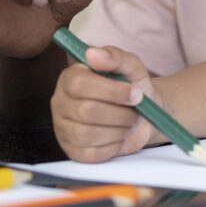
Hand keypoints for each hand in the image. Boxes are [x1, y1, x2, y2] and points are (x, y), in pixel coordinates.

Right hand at [51, 45, 156, 162]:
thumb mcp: (131, 67)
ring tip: (129, 122)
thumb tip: (92, 53)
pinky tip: (120, 135)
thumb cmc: (133, 87)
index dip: (111, 90)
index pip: (79, 84)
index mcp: (70, 78)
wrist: (143, 114)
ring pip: (86, 134)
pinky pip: (91, 153)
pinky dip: (113, 146)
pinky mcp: (73, 151)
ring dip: (118, 129)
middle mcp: (61, 102)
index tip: (136, 93)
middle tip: (136, 111)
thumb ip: (115, 56)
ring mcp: (64, 129)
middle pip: (85, 111)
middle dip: (119, 112)